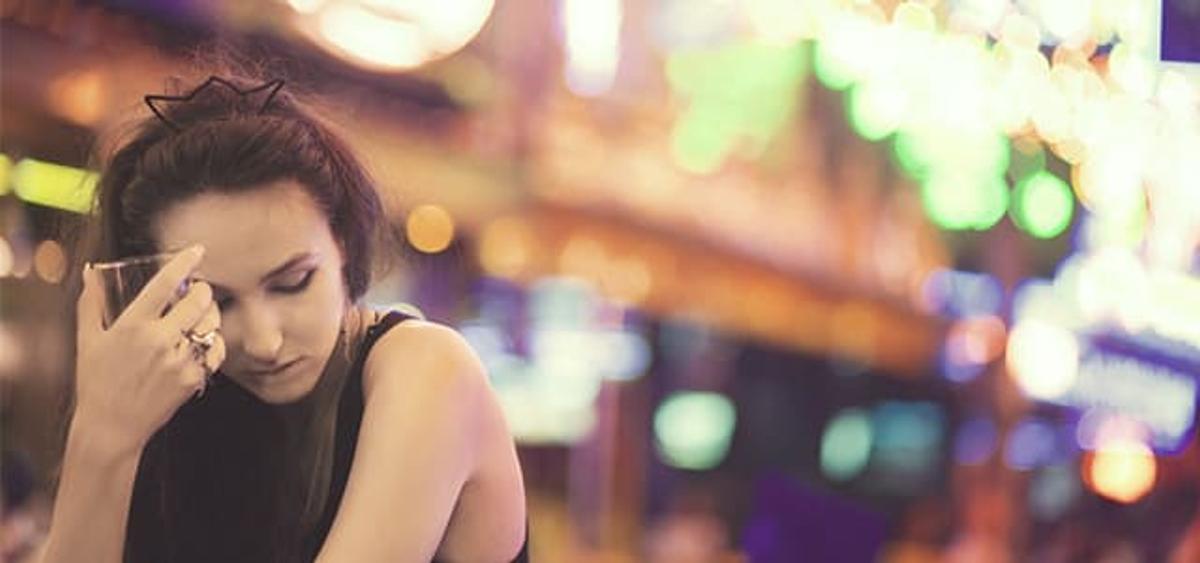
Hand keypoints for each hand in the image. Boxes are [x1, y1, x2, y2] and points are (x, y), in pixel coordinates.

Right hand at [72, 246, 226, 455]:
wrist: (111, 426)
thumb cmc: (96, 382)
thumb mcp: (87, 340)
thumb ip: (90, 303)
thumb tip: (91, 272)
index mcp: (132, 326)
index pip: (164, 284)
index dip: (184, 262)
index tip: (197, 251)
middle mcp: (158, 340)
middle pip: (198, 301)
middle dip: (203, 291)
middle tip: (199, 291)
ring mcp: (178, 360)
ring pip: (210, 324)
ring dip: (210, 314)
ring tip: (203, 313)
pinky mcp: (192, 378)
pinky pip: (216, 351)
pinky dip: (215, 342)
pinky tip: (205, 341)